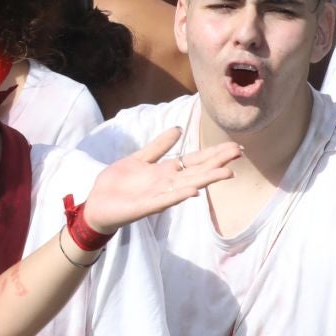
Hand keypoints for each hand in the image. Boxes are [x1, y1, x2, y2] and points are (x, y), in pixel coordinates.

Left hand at [80, 127, 239, 234]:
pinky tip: (193, 192)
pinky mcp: (144, 206)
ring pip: (187, 186)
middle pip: (197, 171)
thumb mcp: (138, 158)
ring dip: (206, 180)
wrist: (96, 203)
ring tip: (226, 173)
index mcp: (165, 171)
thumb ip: (159, 146)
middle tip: (238, 153)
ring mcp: (157, 195)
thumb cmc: (118, 183)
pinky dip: (178, 196)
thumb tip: (178, 129)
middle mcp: (166, 183)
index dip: (213, 153)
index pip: (194, 160)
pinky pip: (164, 201)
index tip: (234, 146)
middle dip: (217, 163)